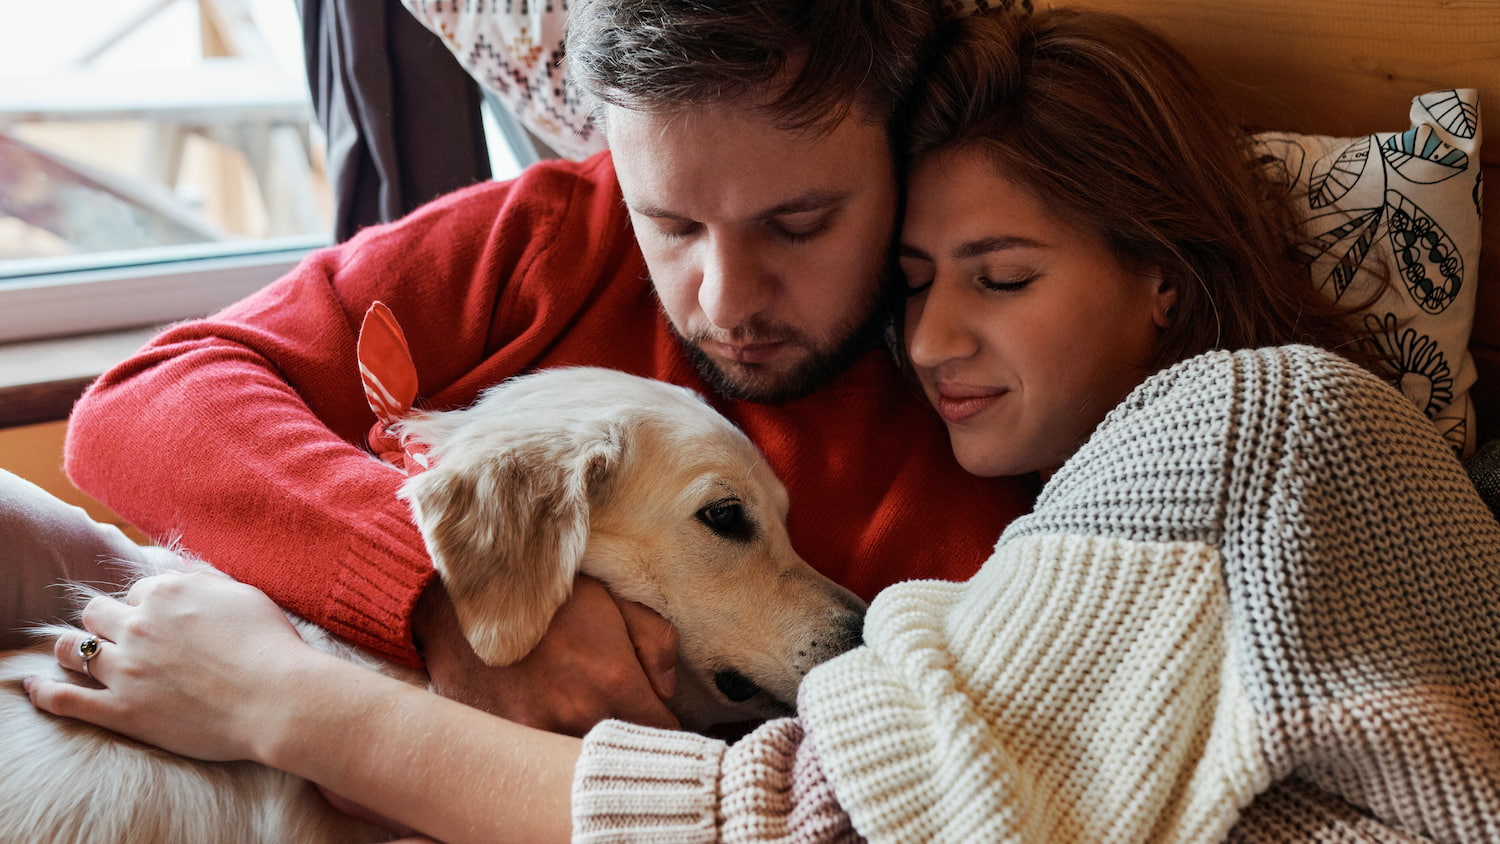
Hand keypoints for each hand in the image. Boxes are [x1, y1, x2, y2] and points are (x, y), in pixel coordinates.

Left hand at [25, 570, 324, 763]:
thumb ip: (204, 577)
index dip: (146, 604)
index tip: (158, 620)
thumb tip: (178, 568)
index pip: (137, 590)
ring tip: (77, 655)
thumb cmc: (270, 646)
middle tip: (121, 637)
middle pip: (97, 613)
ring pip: (73, 649)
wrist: (277, 698)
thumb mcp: (244, 594)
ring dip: (72, 648)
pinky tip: (32, 686)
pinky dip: (42, 691)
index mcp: (167, 592)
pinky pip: (63, 698)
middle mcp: (138, 624)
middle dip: (105, 621)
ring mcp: (125, 669)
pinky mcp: (121, 710)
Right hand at [413, 575, 680, 734]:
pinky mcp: (499, 740)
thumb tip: (667, 689)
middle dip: (627, 731)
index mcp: (612, 683)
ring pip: (578, 756)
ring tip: (573, 701)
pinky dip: (543, 738)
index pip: (663, 733)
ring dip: (584, 737)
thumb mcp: (613, 597)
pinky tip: (538, 705)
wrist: (459, 590)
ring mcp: (533, 734)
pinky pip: (536, 753)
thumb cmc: (543, 589)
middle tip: (616, 702)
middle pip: (620, 749)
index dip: (665, 721)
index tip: (657, 709)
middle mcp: (575, 717)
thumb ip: (656, 641)